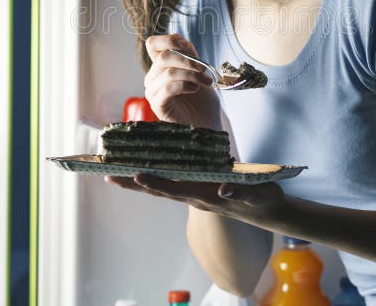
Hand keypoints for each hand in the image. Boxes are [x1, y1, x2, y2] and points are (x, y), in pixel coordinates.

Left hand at [105, 174, 288, 227]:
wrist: (268, 208)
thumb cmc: (263, 200)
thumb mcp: (257, 195)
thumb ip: (241, 193)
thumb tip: (223, 191)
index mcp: (205, 196)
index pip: (176, 189)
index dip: (156, 183)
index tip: (136, 175)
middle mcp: (194, 195)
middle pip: (158, 190)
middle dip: (132, 183)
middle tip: (107, 175)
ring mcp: (194, 192)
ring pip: (160, 186)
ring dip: (136, 180)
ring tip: (113, 173)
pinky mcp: (196, 187)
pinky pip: (169, 180)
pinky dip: (151, 174)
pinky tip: (138, 168)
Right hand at [144, 33, 219, 127]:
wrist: (207, 123)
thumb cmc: (202, 99)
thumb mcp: (199, 72)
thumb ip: (190, 56)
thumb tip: (183, 41)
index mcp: (161, 66)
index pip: (153, 44)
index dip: (168, 40)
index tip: (186, 45)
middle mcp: (153, 77)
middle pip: (164, 57)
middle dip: (188, 60)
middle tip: (204, 69)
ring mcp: (153, 91)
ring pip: (168, 72)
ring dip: (192, 75)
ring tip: (206, 82)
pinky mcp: (157, 105)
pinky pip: (168, 88)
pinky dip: (185, 85)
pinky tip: (195, 89)